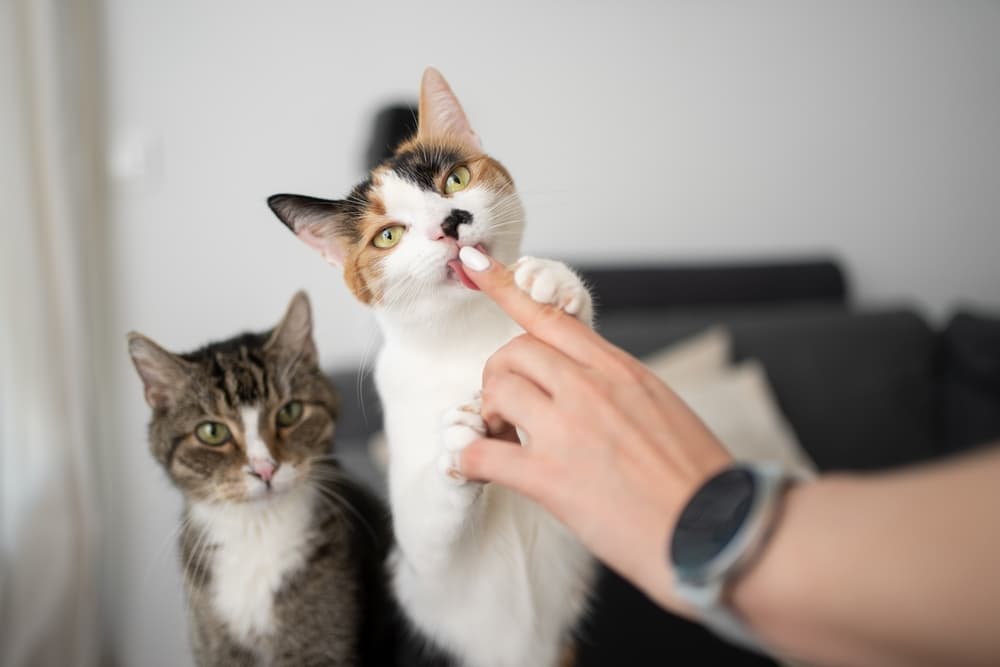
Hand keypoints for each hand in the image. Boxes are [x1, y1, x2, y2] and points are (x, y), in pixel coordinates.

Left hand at [456, 247, 732, 612]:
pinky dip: (469, 459)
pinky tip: (478, 470)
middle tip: (506, 409)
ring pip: (497, 389)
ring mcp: (568, 429)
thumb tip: (590, 388)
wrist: (717, 529)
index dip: (508, 291)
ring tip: (504, 440)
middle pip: (514, 350)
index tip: (478, 269)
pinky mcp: (549, 477)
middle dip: (500, 376)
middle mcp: (590, 388)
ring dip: (488, 413)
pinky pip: (481, 453)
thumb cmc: (696, 479)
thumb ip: (619, 389)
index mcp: (620, 370)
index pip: (551, 318)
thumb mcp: (662, 408)